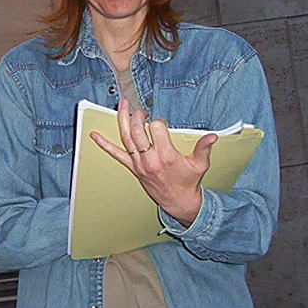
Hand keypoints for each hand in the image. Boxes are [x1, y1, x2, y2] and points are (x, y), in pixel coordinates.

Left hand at [89, 99, 216, 226]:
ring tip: (121, 105)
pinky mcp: (133, 168)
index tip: (162, 123)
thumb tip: (212, 136)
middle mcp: (150, 159)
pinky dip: (104, 144)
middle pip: (138, 130)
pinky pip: (116, 154)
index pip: (157, 128)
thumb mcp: (199, 164)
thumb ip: (204, 148)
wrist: (178, 202)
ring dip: (122, 119)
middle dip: (138, 116)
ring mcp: (139, 164)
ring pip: (126, 138)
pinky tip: (95, 136)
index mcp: (166, 156)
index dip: (159, 121)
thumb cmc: (188, 181)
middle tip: (141, 110)